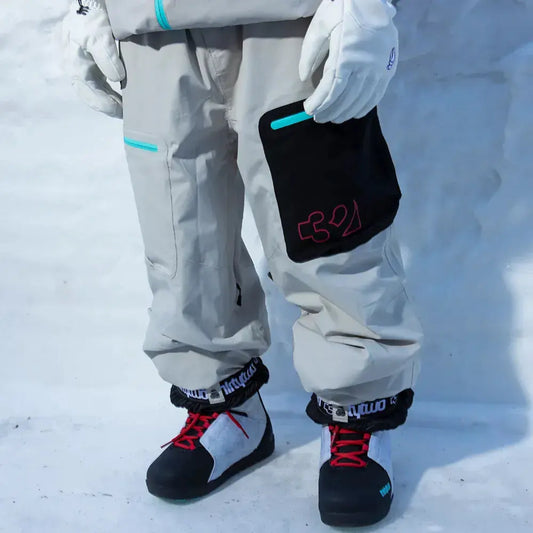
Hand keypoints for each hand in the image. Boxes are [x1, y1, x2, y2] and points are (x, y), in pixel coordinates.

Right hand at [62, 1, 125, 117]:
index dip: (108, 106)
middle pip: (91, 96)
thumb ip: (107, 57)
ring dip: (109, 99)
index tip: (124, 112)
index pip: (92, 95)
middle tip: (127, 113)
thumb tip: (117, 79)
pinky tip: (119, 92)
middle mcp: (74, 68)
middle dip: (108, 106)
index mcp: (75, 66)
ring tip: (125, 106)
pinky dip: (107, 89)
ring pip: (94, 90)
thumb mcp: (99, 34)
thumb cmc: (92, 16)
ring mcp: (78, 63)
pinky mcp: (85, 59)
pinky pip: (96, 81)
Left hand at [299, 0, 398, 122]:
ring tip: (333, 118)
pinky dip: (364, 107)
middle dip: (330, 111)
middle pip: (345, 98)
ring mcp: (378, 69)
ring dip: (345, 113)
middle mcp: (364, 66)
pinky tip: (354, 114)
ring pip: (360, 100)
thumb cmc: (342, 11)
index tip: (308, 110)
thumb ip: (309, 54)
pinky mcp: (387, 69)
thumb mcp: (320, 26)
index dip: (319, 103)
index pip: (330, 88)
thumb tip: (304, 78)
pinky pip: (375, 95)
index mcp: (345, 56)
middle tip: (318, 118)